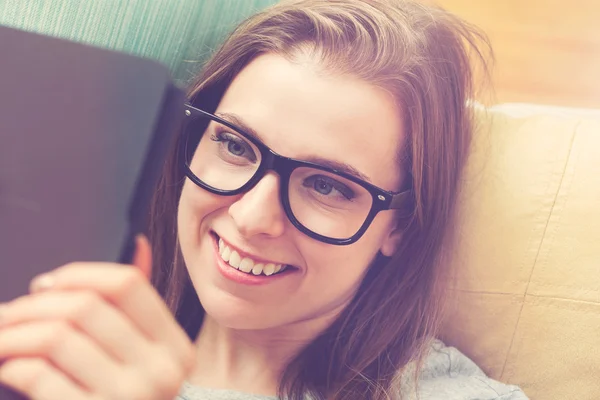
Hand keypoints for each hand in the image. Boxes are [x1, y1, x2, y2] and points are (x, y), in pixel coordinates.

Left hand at [0, 236, 195, 399]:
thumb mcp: (145, 356)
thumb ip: (138, 305)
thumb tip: (140, 243)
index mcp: (175, 347)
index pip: (127, 285)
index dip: (79, 274)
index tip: (47, 283)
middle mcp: (161, 371)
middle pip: (86, 306)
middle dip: (33, 304)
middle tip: (9, 313)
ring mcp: (130, 399)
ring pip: (57, 336)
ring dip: (14, 333)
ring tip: (2, 338)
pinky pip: (39, 376)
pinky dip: (14, 365)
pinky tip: (9, 366)